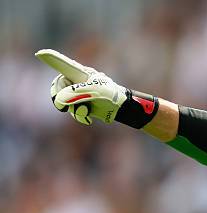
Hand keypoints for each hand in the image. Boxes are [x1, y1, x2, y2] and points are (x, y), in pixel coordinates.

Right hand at [36, 49, 157, 128]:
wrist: (121, 108)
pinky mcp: (80, 104)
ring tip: (86, 111)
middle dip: (59, 97)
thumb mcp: (95, 92)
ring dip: (74, 109)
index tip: (40, 53)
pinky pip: (72, 111)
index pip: (63, 64)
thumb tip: (59, 100)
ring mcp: (77, 93)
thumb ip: (76, 93)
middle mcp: (76, 81)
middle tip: (63, 105)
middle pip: (57, 86)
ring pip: (64, 101)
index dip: (51, 59)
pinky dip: (79, 116)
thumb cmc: (111, 94)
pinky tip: (88, 119)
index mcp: (79, 73)